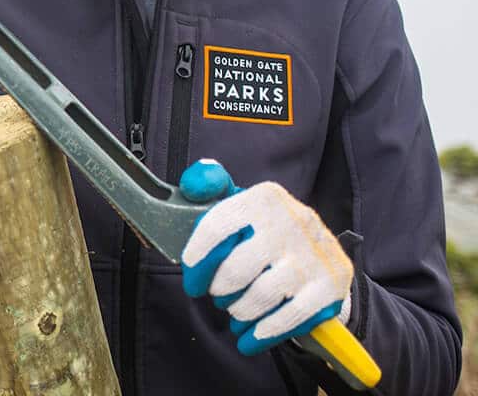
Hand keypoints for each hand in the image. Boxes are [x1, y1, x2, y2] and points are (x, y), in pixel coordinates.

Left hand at [179, 159, 352, 355]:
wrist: (324, 251)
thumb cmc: (267, 230)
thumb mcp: (243, 203)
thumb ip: (211, 188)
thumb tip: (192, 185)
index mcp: (264, 197)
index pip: (218, 226)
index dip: (198, 258)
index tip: (192, 279)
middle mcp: (292, 220)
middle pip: (238, 268)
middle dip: (220, 289)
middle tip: (218, 296)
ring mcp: (313, 254)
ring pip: (262, 295)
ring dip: (240, 311)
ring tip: (236, 312)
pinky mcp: (330, 284)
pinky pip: (290, 316)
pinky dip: (265, 331)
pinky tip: (251, 337)